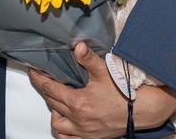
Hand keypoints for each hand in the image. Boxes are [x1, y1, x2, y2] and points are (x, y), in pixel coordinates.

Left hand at [29, 44, 175, 137]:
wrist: (142, 110)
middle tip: (45, 81)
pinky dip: (64, 133)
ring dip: (54, 113)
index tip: (33, 71)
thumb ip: (88, 59)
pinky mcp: (90, 138)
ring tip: (58, 103)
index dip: (39, 78)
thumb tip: (77, 46)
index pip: (50, 88)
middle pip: (52, 103)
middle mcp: (77, 119)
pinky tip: (66, 124)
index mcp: (78, 102)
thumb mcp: (104, 71)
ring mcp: (83, 131)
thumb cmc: (124, 92)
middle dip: (46, 91)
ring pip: (57, 125)